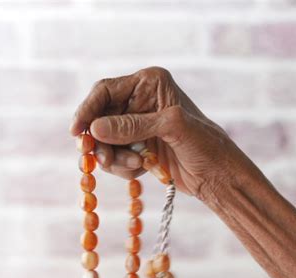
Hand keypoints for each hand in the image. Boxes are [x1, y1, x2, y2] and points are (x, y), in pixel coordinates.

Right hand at [70, 67, 248, 200]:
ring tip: (137, 164)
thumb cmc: (206, 145)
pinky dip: (123, 166)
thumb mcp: (171, 128)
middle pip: (100, 117)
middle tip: (106, 160)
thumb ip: (132, 126)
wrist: (219, 176)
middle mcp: (140, 100)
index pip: (105, 90)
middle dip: (102, 141)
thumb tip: (95, 128)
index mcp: (149, 83)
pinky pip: (114, 155)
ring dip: (114, 157)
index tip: (76, 132)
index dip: (87, 110)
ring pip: (104, 140)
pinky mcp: (137, 145)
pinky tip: (143, 169)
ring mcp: (137, 124)